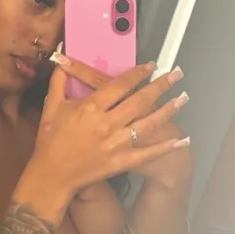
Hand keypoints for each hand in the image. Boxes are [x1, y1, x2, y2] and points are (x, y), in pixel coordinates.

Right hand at [33, 57, 189, 198]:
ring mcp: (116, 144)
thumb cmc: (50, 140)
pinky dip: (164, 147)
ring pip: (148, 124)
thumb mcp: (52, 107)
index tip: (151, 66)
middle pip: (140, 101)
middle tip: (176, 75)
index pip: (120, 85)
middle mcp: (107, 123)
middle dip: (160, 86)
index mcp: (91, 108)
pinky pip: (147, 153)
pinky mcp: (121, 161)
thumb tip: (62, 59)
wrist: (53, 174)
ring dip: (168, 110)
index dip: (138, 74)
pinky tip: (180, 139)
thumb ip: (59, 82)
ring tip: (183, 98)